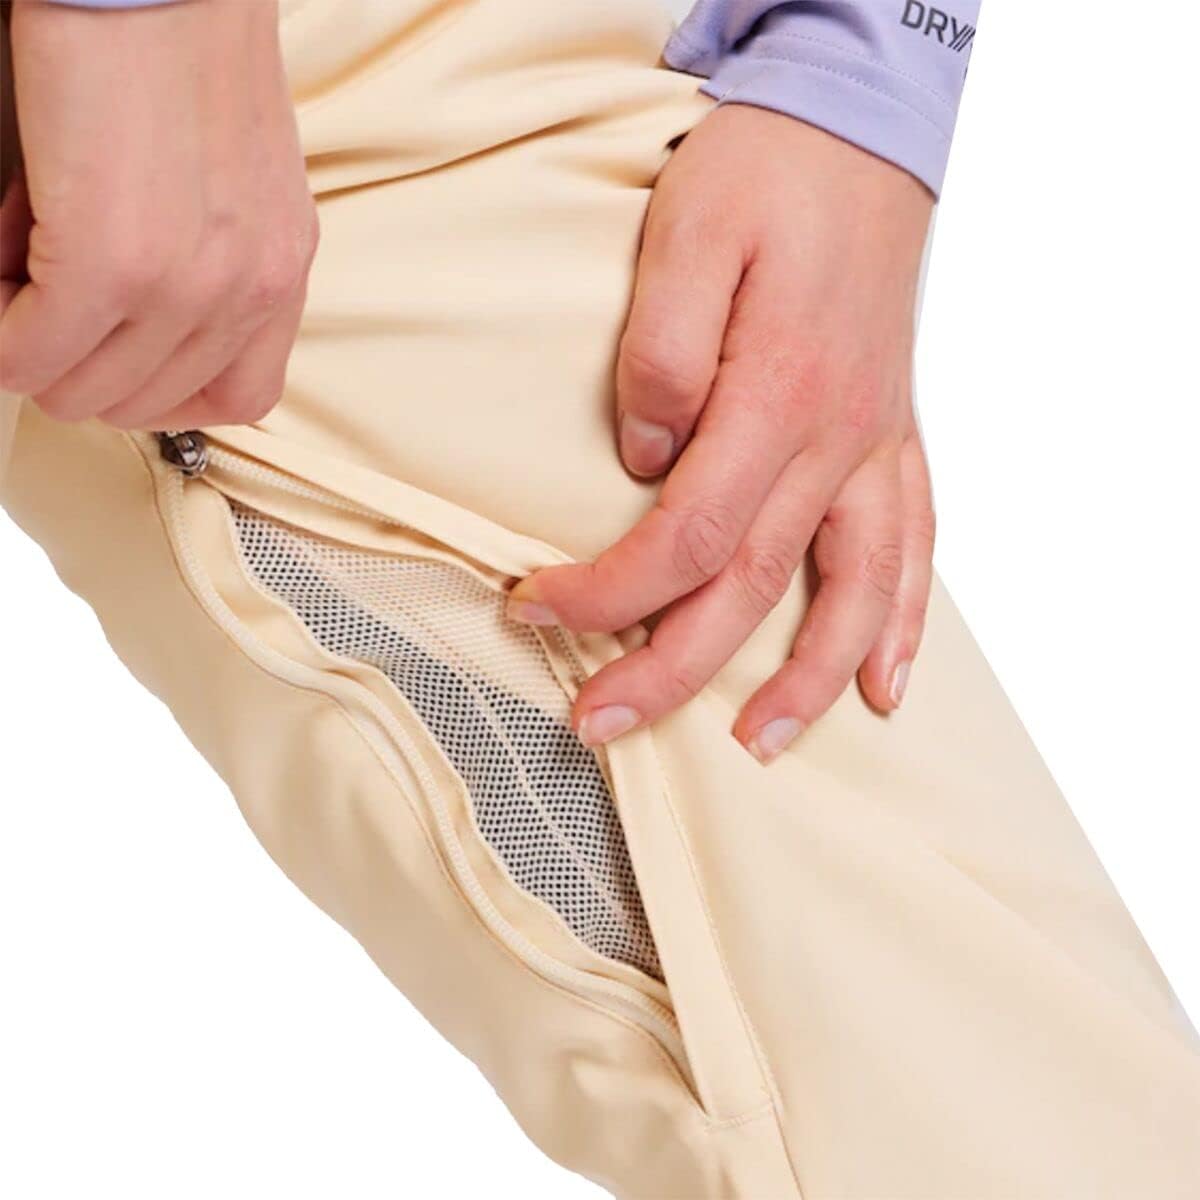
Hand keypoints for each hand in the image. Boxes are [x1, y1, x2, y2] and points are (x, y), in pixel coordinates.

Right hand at [0, 0, 315, 430]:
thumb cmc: (178, 51)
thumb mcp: (227, 185)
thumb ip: (204, 265)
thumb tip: (120, 327)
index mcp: (281, 270)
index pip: (239, 396)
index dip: (161, 390)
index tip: (114, 354)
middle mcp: (250, 290)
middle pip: (146, 402)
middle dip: (79, 362)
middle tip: (46, 296)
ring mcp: (189, 286)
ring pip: (86, 391)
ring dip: (36, 345)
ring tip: (25, 265)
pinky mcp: (114, 265)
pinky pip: (31, 354)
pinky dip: (2, 336)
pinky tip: (2, 274)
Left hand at [507, 106, 935, 762]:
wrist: (859, 128)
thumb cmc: (769, 175)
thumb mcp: (688, 236)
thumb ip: (664, 358)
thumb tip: (644, 459)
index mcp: (777, 398)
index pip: (685, 534)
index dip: (606, 590)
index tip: (533, 608)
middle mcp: (835, 440)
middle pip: (753, 586)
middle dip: (673, 669)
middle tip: (603, 725)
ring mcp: (872, 446)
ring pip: (852, 592)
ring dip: (806, 681)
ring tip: (760, 746)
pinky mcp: (890, 438)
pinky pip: (913, 544)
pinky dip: (904, 622)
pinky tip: (887, 682)